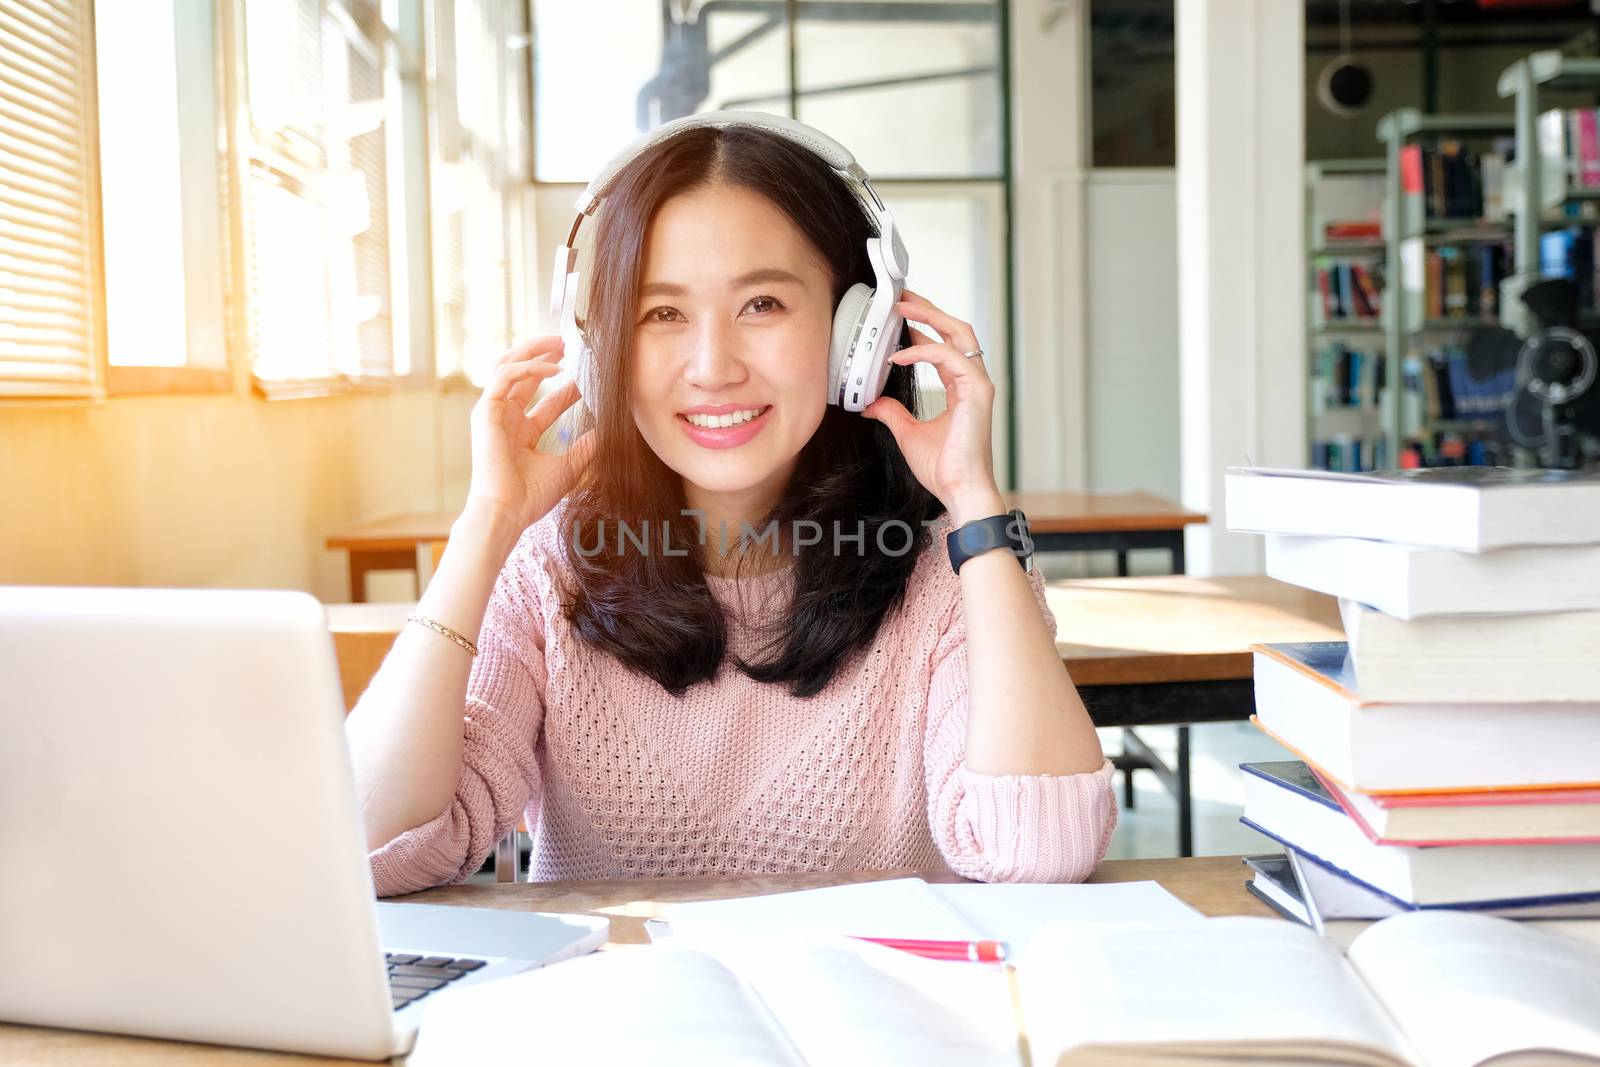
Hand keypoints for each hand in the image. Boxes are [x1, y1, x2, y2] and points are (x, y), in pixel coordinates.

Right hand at [463, 336, 597, 545]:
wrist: (508, 512)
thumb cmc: (531, 496)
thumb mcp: (569, 466)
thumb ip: (587, 446)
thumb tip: (609, 429)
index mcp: (521, 432)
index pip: (544, 398)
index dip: (565, 383)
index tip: (586, 371)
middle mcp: (506, 419)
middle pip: (523, 376)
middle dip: (545, 357)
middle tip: (570, 344)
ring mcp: (493, 414)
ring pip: (508, 367)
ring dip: (533, 352)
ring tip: (559, 343)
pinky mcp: (485, 411)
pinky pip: (504, 377)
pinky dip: (528, 368)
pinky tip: (553, 369)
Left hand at [862, 291, 1003, 524]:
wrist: (960, 489)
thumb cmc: (944, 468)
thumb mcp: (907, 433)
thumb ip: (891, 413)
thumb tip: (869, 403)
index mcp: (961, 388)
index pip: (945, 346)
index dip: (923, 327)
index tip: (898, 318)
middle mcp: (973, 381)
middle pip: (956, 330)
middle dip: (928, 309)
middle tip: (901, 297)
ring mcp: (978, 384)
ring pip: (959, 333)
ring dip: (929, 316)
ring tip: (901, 308)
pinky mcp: (978, 391)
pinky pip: (949, 357)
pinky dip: (923, 350)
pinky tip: (898, 356)